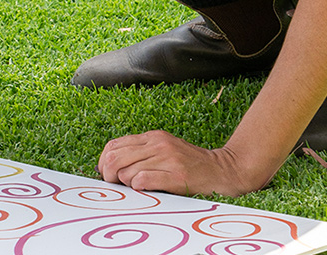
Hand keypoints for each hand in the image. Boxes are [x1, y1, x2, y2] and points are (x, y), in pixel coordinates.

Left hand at [98, 130, 261, 197]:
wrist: (223, 170)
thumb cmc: (191, 164)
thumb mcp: (164, 150)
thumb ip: (142, 154)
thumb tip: (111, 166)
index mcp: (152, 137)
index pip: (114, 145)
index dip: (103, 161)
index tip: (105, 174)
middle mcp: (158, 144)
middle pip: (115, 157)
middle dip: (108, 174)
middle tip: (113, 184)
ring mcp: (168, 158)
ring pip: (127, 170)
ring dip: (125, 183)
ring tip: (133, 187)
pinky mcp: (177, 175)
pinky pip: (144, 180)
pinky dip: (138, 186)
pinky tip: (144, 188)